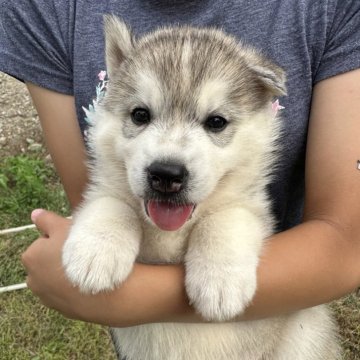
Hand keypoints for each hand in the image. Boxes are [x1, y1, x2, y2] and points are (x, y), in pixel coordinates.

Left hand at [21, 210, 191, 325]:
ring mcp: (46, 296)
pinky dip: (72, 287)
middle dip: (60, 256)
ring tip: (87, 266)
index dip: (61, 238)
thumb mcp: (65, 227)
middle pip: (47, 260)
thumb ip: (47, 220)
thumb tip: (35, 214)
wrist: (105, 288)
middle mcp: (32, 279)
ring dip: (66, 272)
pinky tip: (88, 280)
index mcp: (31, 256)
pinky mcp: (60, 308)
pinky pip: (65, 292)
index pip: (44, 241)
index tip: (76, 239)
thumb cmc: (84, 251)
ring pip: (56, 277)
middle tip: (82, 251)